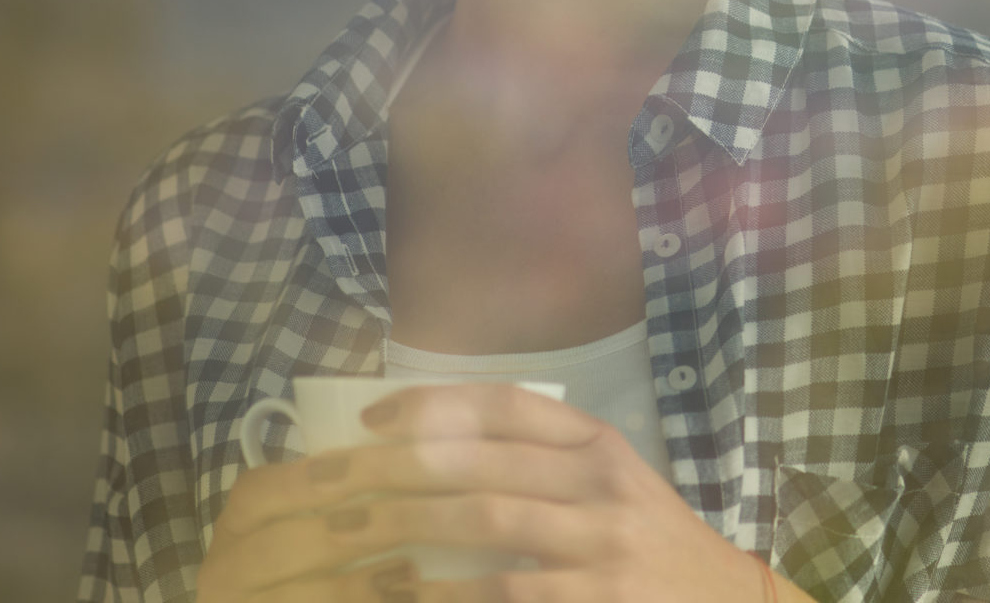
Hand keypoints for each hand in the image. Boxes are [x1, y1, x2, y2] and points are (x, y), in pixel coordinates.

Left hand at [196, 382, 797, 602]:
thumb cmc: (650, 547)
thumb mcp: (613, 487)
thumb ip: (545, 467)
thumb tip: (433, 456)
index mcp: (600, 444)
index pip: (507, 405)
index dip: (434, 405)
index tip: (374, 419)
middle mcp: (601, 482)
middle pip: (482, 463)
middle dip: (400, 470)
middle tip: (339, 484)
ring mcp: (600, 543)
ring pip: (485, 522)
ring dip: (411, 530)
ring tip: (356, 538)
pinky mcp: (594, 598)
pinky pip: (502, 591)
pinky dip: (446, 592)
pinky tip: (408, 593)